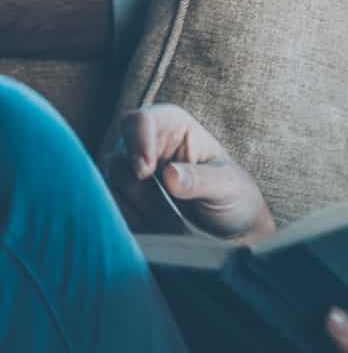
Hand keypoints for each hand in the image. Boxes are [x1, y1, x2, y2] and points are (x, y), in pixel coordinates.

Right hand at [104, 104, 274, 239]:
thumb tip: (169, 175)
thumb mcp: (228, 187)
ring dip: (140, 209)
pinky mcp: (123, 200)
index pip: (140, 120)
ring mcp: (130, 174)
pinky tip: (157, 227)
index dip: (137, 143)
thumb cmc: (233, 197)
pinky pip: (110, 211)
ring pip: (111, 188)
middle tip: (170, 209)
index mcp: (174, 126)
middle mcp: (146, 145)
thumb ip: (202, 180)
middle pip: (119, 159)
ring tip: (173, 219)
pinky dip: (132, 222)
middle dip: (140, 189)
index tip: (144, 172)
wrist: (230, 231)